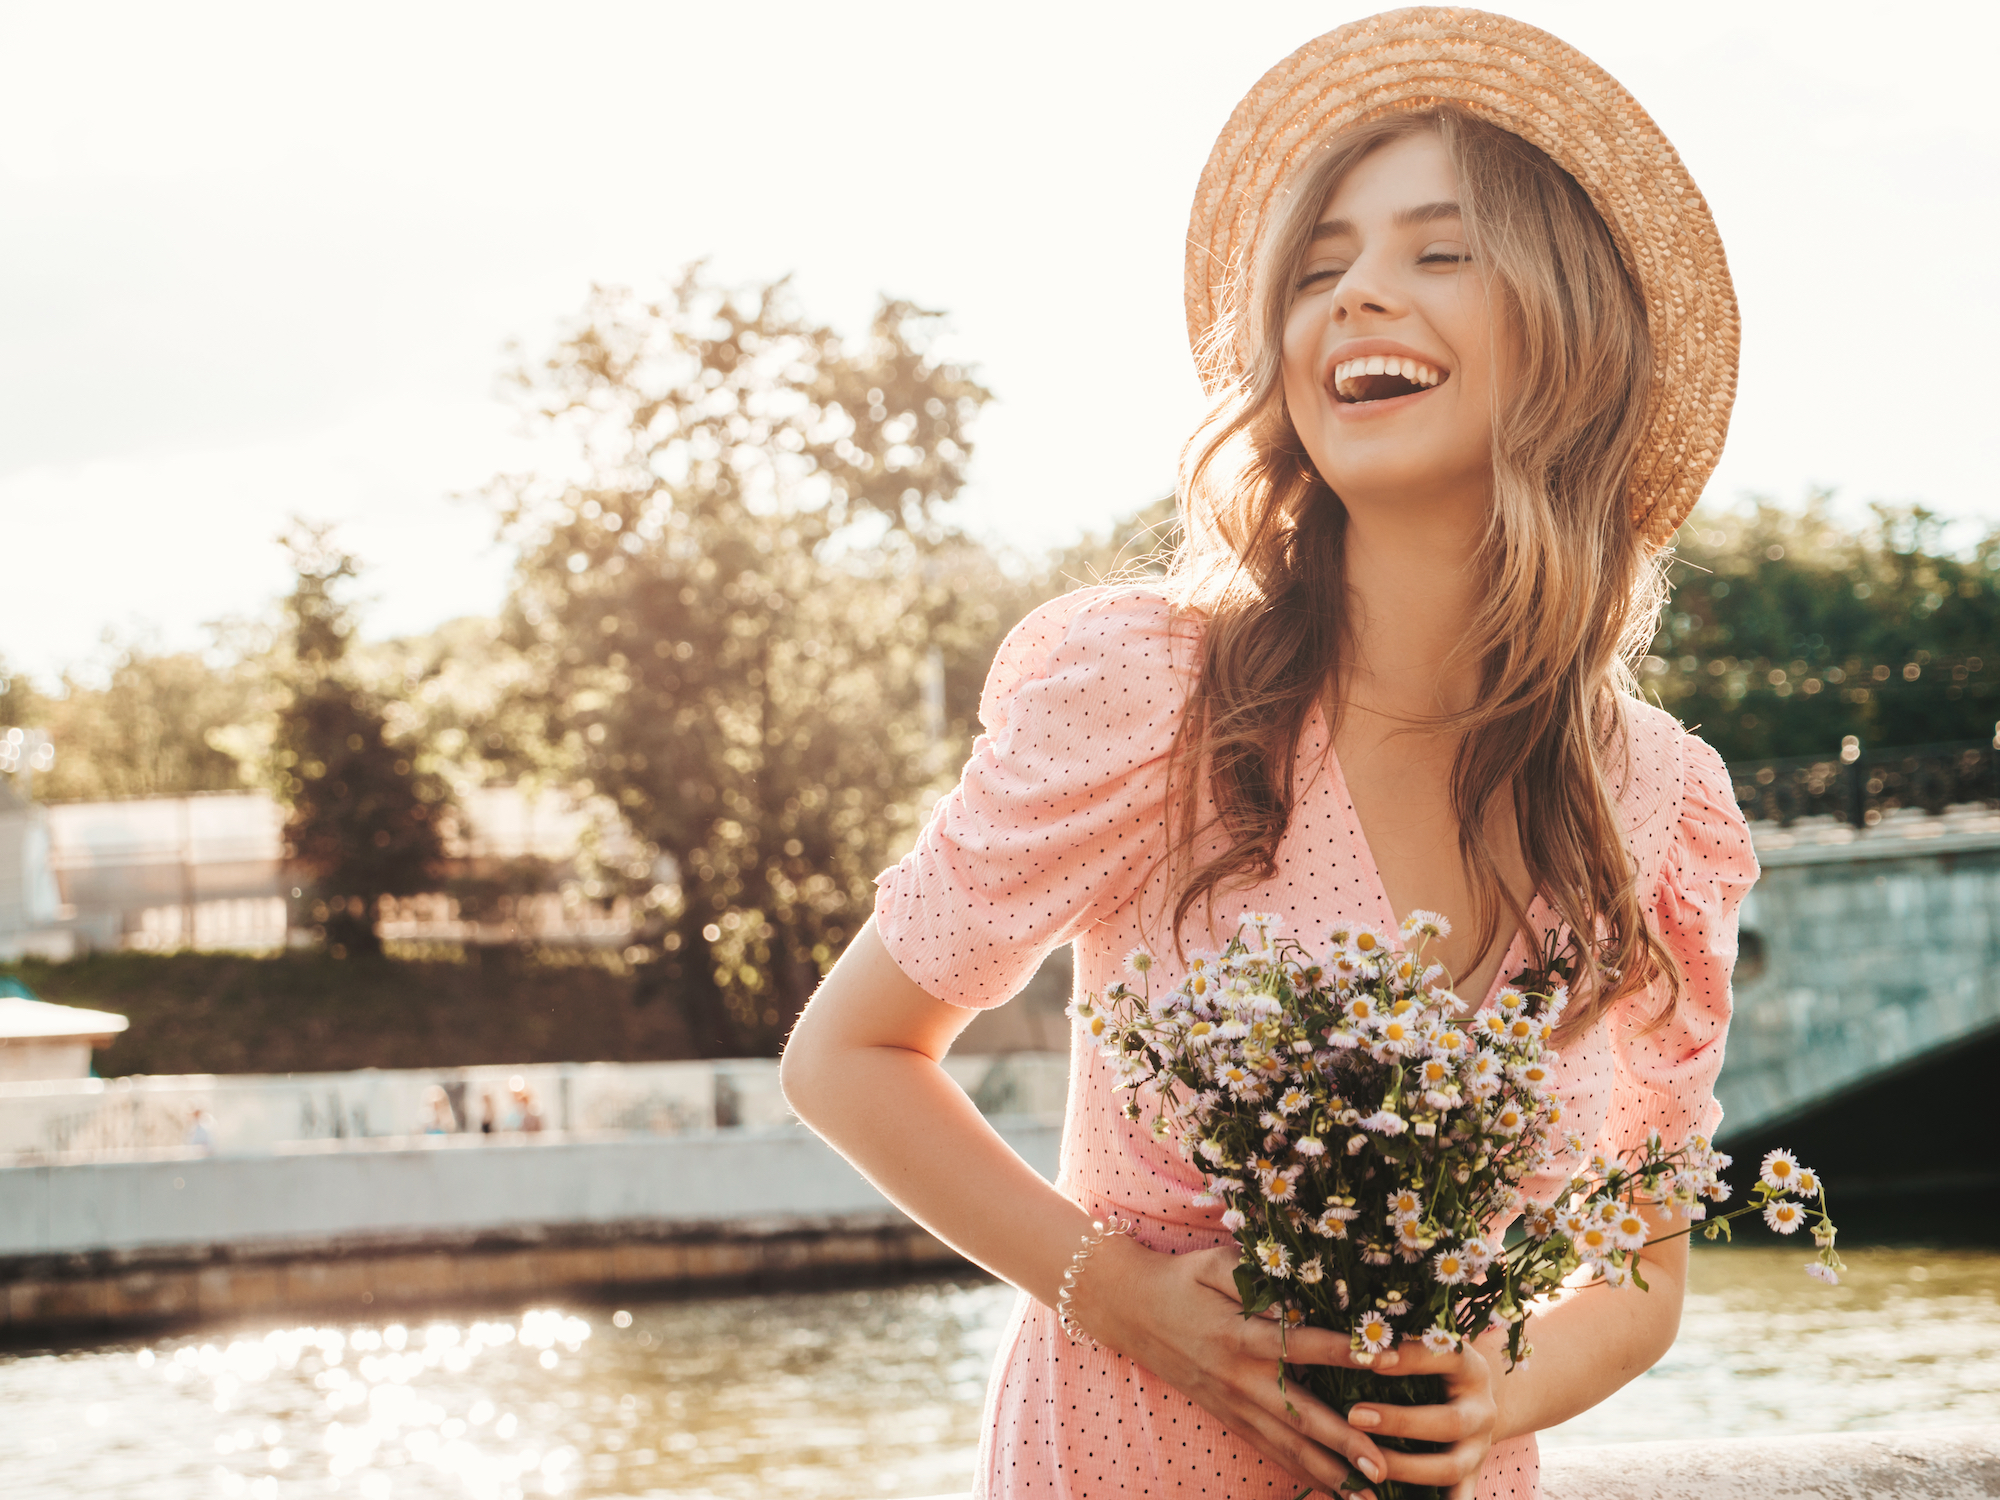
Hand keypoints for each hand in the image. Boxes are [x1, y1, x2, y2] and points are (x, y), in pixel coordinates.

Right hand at [1075, 1239, 1394, 1497]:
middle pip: (1296, 1415)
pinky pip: (1268, 1450)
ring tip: (1368, 1496)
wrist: (1130, 1311)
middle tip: (1382, 1464)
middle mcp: (1236, 1377)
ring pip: (1285, 1445)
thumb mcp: (1214, 1263)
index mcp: (1237, 1334)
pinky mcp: (1227, 1418)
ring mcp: (1231, 1404)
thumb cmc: (1181, 1280)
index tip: (1385, 1360)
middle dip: (1342, 1441)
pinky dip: (1301, 1472)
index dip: (1342, 1352)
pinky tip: (1333, 1489)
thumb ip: (1254, 1276)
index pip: (1296, 1345)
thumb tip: (1303, 1290)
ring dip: (1328, 1472)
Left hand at [1342, 1327, 1501, 1499]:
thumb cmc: (1435, 1366)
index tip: (1369, 1359)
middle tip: (1354, 1416)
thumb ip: (1402, 1345)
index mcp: (1472, 1369)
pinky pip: (1458, 1499)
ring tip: (1365, 1462)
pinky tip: (1389, 1499)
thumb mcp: (1430, 1348)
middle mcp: (1482, 1410)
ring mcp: (1479, 1449)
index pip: (1447, 1358)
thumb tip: (1358, 1342)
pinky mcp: (1472, 1477)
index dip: (1410, 1358)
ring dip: (1405, 1467)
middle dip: (1400, 1422)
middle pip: (1450, 1422)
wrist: (1475, 1399)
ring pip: (1450, 1467)